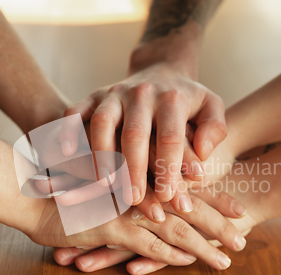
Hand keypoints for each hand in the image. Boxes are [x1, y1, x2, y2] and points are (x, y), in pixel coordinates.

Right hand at [53, 190, 254, 274]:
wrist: (32, 191)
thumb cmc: (69, 182)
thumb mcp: (103, 175)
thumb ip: (132, 180)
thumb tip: (157, 194)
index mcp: (143, 172)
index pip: (188, 184)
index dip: (216, 196)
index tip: (241, 209)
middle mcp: (140, 187)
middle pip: (190, 206)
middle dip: (220, 223)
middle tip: (244, 237)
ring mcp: (127, 207)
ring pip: (177, 227)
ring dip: (204, 245)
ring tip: (227, 258)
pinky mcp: (110, 227)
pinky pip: (147, 243)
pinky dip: (169, 254)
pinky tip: (188, 262)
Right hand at [60, 63, 226, 210]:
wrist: (160, 69)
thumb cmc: (186, 99)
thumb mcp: (210, 107)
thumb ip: (214, 128)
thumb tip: (202, 153)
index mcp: (172, 99)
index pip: (171, 137)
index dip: (169, 167)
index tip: (168, 196)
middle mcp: (141, 94)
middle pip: (135, 133)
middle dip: (133, 168)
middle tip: (133, 198)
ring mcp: (114, 93)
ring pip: (103, 122)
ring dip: (101, 154)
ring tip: (104, 185)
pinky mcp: (93, 95)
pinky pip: (75, 109)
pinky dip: (68, 128)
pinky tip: (66, 152)